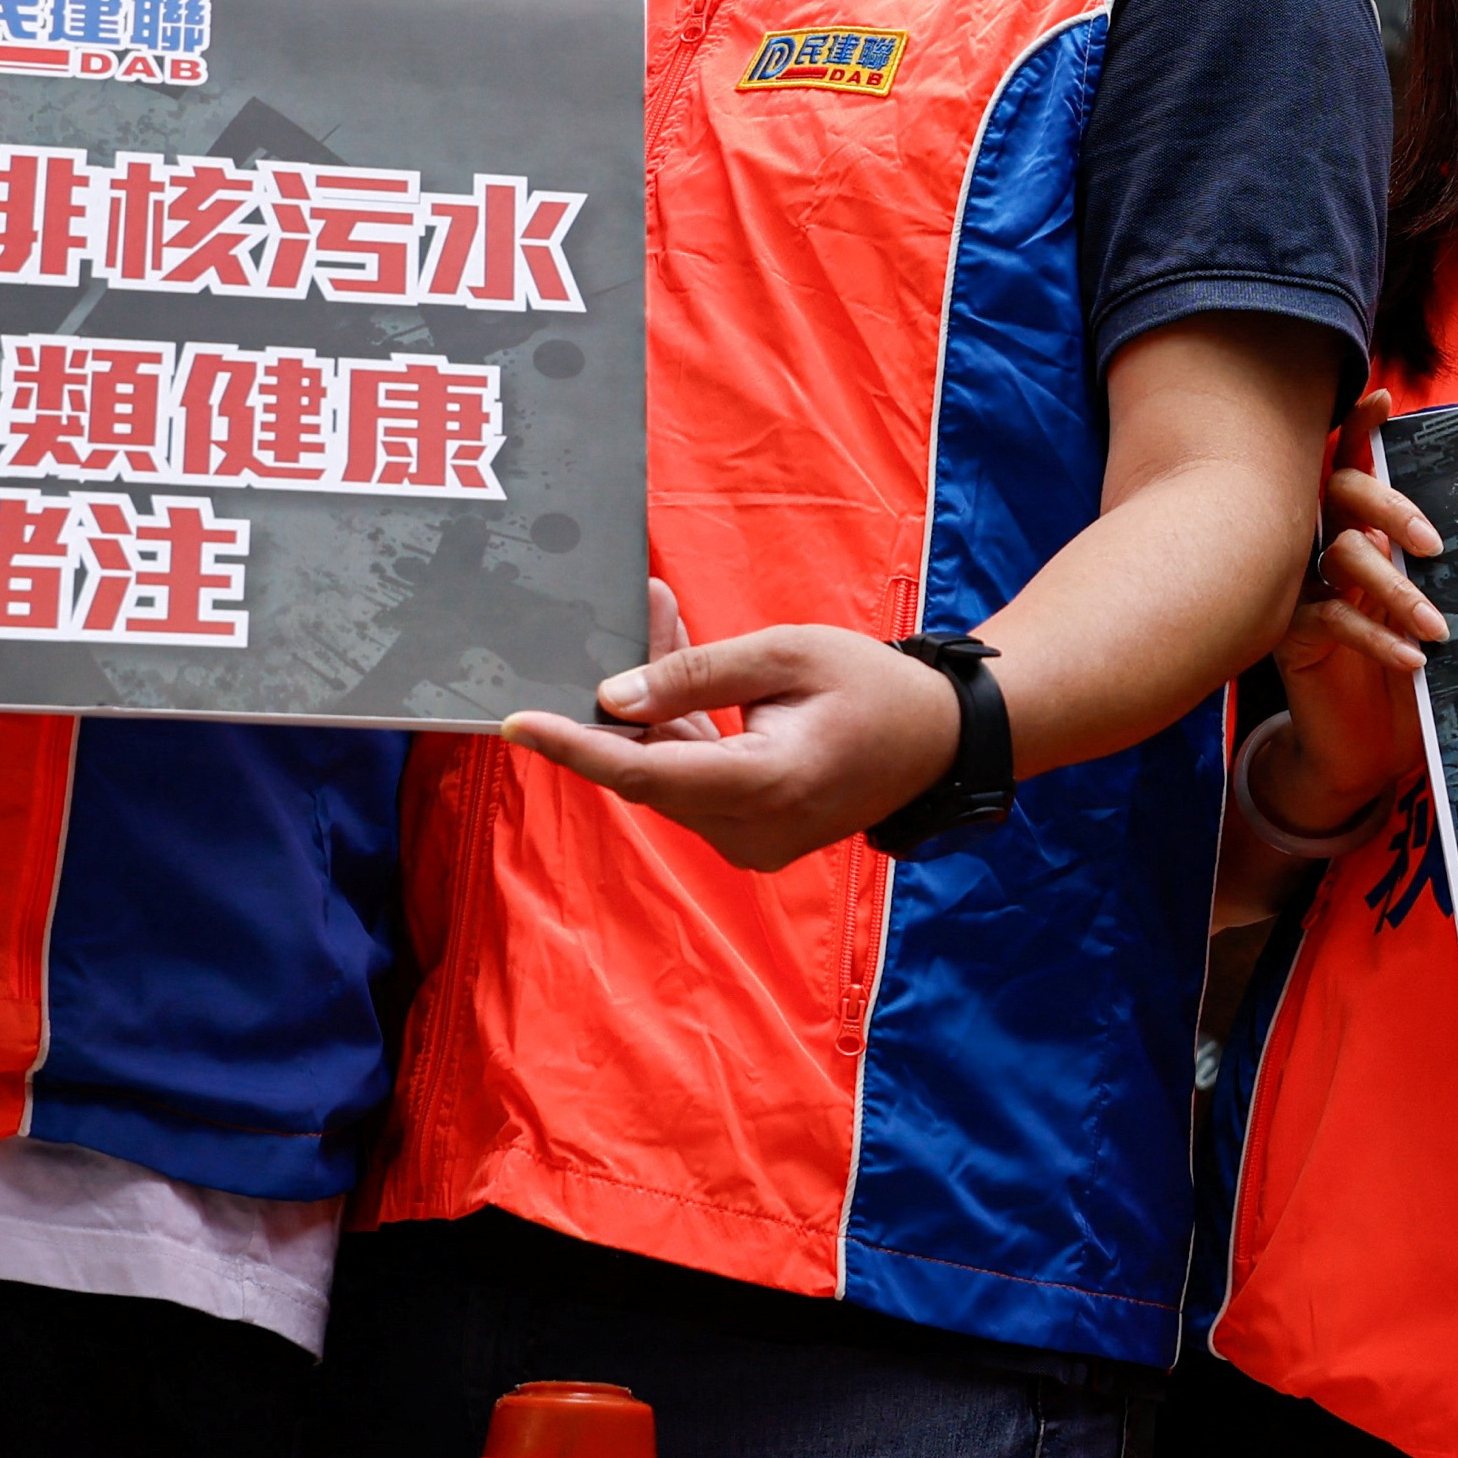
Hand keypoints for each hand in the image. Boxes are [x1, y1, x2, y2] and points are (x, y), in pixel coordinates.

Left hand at [503, 579, 967, 870]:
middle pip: (649, 770)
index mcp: (766, 784)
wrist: (943, 742)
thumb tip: (615, 695)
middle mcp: (752, 829)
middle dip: (623, 701)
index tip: (514, 723)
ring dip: (653, 714)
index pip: (641, 772)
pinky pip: (693, 785)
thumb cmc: (876, 689)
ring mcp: (752, 842)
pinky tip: (678, 681)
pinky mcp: (751, 837)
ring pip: (667, 777)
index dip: (573, 746)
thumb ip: (697, 673)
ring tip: (662, 624)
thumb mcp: (789, 653)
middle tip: (636, 615)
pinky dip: (679, 735)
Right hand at [1268, 394, 1445, 825]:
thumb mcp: (1425, 618)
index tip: (1383, 397)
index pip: (1351, 468)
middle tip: (1432, 544)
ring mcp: (1302, 587)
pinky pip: (1331, 618)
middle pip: (1342, 491)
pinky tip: (1410, 659)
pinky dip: (1375, 635)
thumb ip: (1432, 576)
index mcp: (1355, 533)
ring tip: (1437, 627)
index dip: (1360, 430)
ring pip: (1342, 553)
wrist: (1360, 749)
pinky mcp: (1290, 633)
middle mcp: (1322, 548)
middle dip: (1389, 504)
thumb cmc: (1397, 677)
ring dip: (1395, 589)